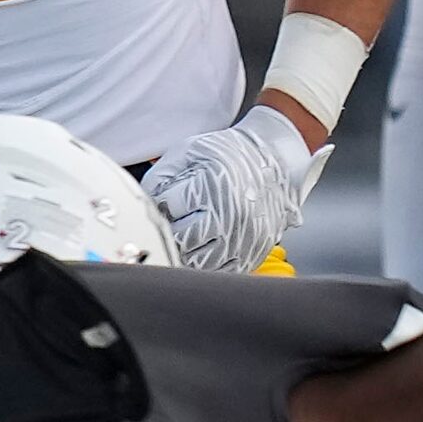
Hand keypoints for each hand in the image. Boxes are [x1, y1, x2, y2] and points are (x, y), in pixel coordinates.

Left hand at [140, 105, 326, 272]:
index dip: (159, 204)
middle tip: (171, 220)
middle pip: (182, 239)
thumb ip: (162, 175)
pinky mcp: (255, 251)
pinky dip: (208, 264)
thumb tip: (147, 202)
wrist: (275, 159)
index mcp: (213, 187)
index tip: (163, 201)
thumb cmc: (231, 153)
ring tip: (185, 234)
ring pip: (200, 262)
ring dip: (186, 251)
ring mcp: (245, 237)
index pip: (168, 207)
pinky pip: (224, 270)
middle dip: (169, 230)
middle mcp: (232, 215)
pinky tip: (203, 248)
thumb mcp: (190, 151)